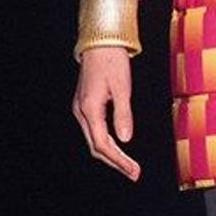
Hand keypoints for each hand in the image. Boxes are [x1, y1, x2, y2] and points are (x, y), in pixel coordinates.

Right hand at [73, 47, 141, 180]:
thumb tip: (126, 139)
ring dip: (111, 154)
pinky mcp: (85, 105)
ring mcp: (81, 109)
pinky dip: (106, 142)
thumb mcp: (122, 88)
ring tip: (128, 166)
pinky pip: (94, 130)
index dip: (119, 160)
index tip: (134, 170)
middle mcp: (81, 111)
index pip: (103, 144)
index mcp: (89, 109)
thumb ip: (123, 114)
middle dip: (115, 162)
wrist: (99, 42)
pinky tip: (118, 148)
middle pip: (96, 146)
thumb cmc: (111, 61)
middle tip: (134, 173)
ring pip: (94, 140)